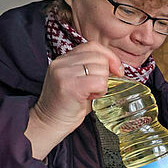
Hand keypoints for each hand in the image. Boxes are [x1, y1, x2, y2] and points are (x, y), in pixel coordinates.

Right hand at [26, 42, 122, 158]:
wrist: (50, 122)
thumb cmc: (69, 104)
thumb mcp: (80, 80)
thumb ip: (93, 69)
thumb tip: (117, 66)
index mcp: (64, 58)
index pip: (93, 46)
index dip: (109, 57)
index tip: (116, 70)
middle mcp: (62, 62)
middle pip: (99, 57)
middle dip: (106, 73)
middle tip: (96, 87)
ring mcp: (64, 73)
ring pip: (101, 69)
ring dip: (102, 84)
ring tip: (91, 93)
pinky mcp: (70, 86)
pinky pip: (99, 82)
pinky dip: (101, 91)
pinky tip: (91, 97)